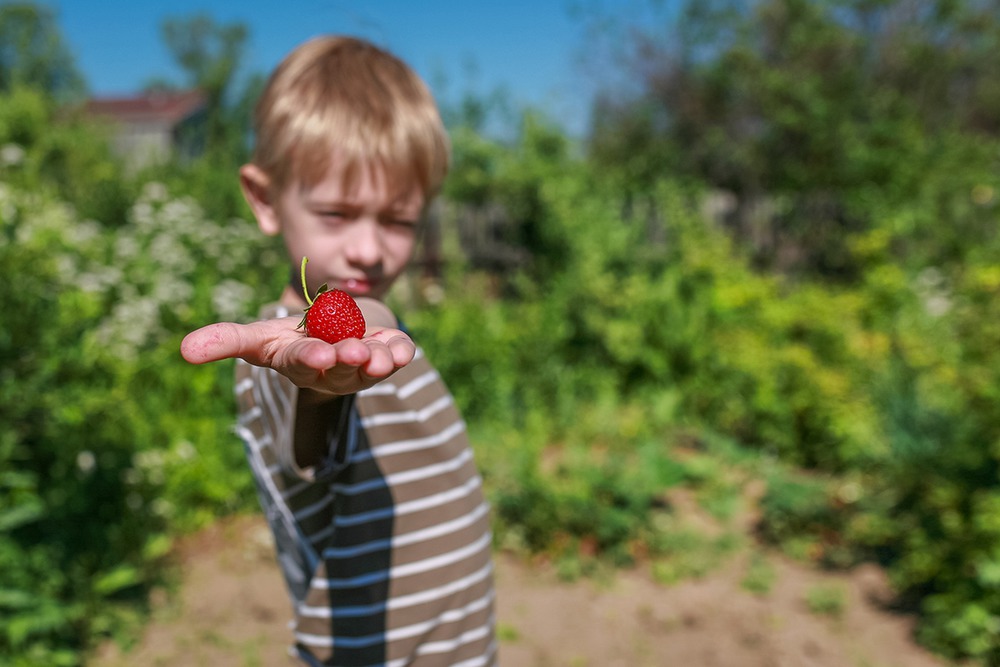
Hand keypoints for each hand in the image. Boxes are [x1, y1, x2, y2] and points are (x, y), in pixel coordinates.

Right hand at [180, 316, 415, 395]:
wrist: (333, 337)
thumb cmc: (291, 339)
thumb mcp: (258, 338)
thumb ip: (226, 341)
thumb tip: (184, 351)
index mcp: (298, 364)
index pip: (302, 363)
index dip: (310, 359)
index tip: (319, 355)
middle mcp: (332, 371)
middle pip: (341, 367)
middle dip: (347, 359)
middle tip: (354, 351)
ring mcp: (362, 367)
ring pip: (372, 366)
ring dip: (378, 360)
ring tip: (381, 354)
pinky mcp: (388, 355)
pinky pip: (398, 356)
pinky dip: (402, 351)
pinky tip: (405, 348)